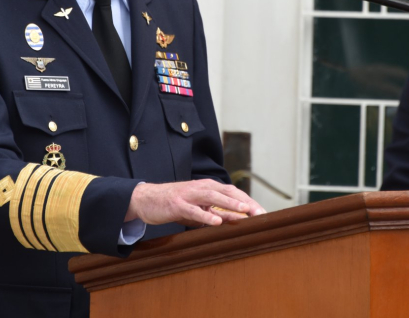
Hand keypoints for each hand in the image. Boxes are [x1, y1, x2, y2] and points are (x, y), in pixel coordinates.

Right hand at [125, 179, 265, 226]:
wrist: (146, 199)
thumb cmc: (174, 204)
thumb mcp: (197, 208)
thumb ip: (214, 212)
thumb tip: (234, 220)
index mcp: (207, 187)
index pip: (232, 192)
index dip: (248, 201)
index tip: (262, 212)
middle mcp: (200, 188)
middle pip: (227, 192)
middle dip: (245, 202)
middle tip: (260, 213)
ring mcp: (189, 195)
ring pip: (213, 197)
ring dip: (230, 204)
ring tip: (244, 211)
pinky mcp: (177, 204)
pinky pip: (194, 210)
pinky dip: (206, 215)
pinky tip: (216, 221)